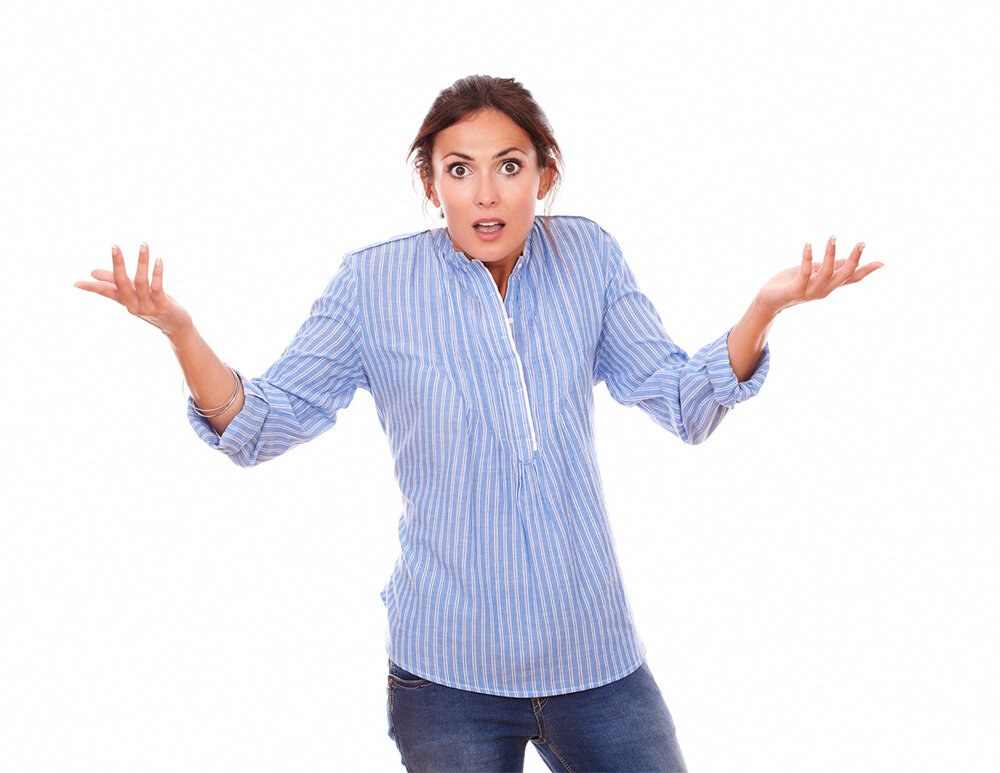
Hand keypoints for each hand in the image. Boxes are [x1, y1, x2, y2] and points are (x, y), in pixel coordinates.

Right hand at [73, 243, 192, 339]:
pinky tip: (158, 260)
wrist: (176, 326)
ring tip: (143, 245)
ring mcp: (148, 307)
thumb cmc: (154, 306)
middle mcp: (134, 305)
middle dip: (118, 264)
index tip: (76, 284)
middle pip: (122, 283)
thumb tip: (93, 273)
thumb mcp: (134, 293)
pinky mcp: (163, 307)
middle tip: (114, 247)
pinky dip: (157, 273)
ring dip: (142, 262)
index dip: (92, 288)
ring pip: (141, 282)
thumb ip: (116, 282)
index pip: (105, 292)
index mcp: (125, 301)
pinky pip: (158, 288)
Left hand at [755, 236, 883, 315]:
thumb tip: (849, 260)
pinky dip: (807, 258)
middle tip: (862, 242)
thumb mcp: (813, 274)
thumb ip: (830, 268)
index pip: (851, 279)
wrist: (767, 300)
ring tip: (833, 237)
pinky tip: (809, 244)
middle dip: (854, 259)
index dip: (866, 271)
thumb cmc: (790, 284)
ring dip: (831, 254)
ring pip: (826, 273)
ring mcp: (810, 291)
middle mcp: (822, 290)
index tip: (882, 263)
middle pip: (844, 275)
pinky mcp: (795, 290)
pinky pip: (805, 273)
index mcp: (828, 285)